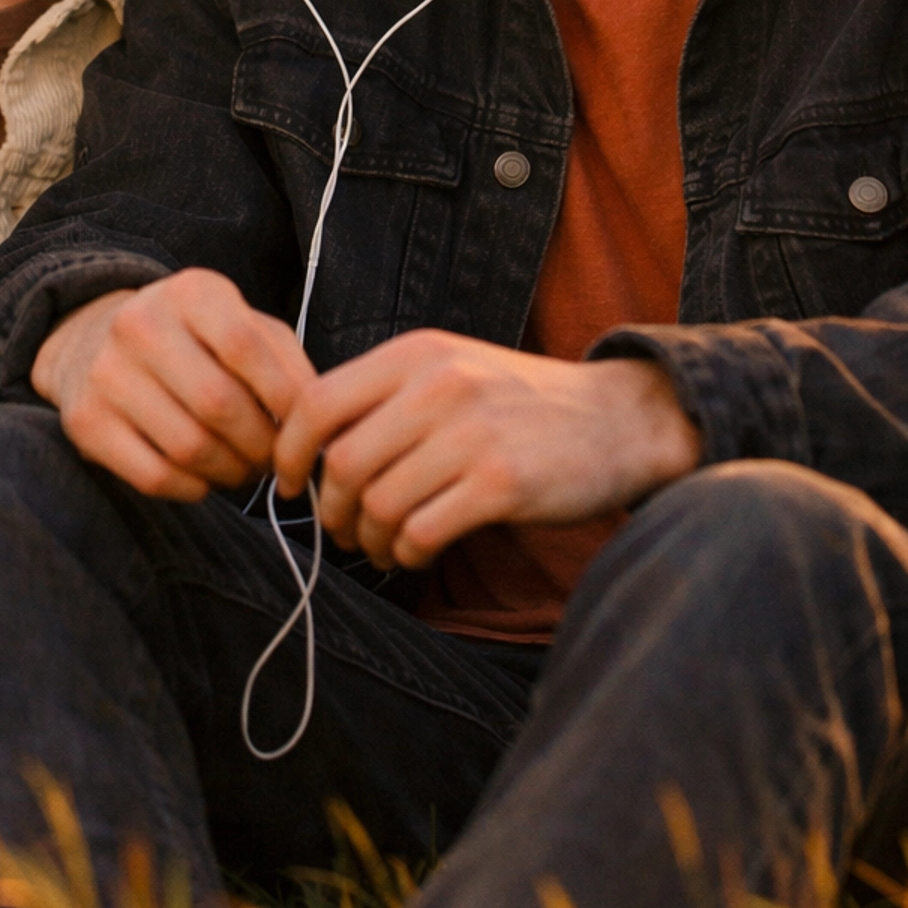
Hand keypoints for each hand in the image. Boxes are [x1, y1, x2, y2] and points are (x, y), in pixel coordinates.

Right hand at [32, 270, 313, 501]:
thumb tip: (316, 422)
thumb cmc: (194, 339)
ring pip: (188, 447)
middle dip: (260, 445)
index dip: (283, 397)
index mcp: (190, 292)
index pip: (246, 347)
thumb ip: (287, 363)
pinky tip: (204, 478)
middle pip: (218, 404)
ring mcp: (106, 374)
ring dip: (231, 472)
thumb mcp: (243, 326)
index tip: (301, 426)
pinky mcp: (86, 422)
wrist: (94, 340)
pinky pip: (153, 476)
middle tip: (273, 459)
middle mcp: (140, 325)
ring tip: (243, 469)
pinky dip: (192, 488)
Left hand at [273, 330, 701, 570]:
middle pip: (341, 464)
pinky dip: (407, 553)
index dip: (288, 452)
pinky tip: (417, 552)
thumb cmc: (522, 403)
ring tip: (384, 546)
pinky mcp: (502, 484)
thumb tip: (309, 448)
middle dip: (332, 511)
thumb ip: (387, 395)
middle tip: (345, 530)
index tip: (290, 484)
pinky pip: (421, 532)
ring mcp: (471, 434)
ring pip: (377, 505)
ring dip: (369, 540)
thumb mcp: (452, 369)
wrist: (619, 417)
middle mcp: (439, 386)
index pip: (317, 402)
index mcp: (416, 353)